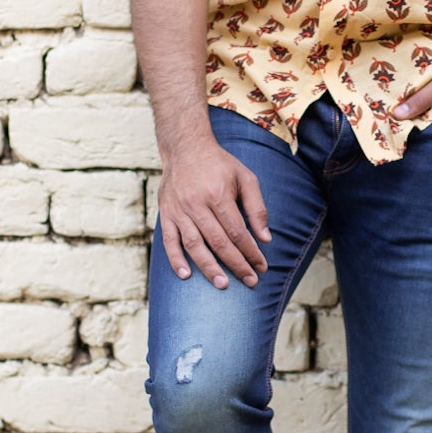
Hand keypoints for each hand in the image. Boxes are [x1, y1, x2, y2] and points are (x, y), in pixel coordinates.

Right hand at [159, 134, 271, 287]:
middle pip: (218, 242)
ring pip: (194, 245)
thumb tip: (265, 239)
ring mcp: (179, 210)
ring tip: (222, 284)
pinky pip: (169, 241)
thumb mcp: (246, 177)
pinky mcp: (166, 214)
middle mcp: (196, 204)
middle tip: (250, 281)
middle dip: (236, 264)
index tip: (261, 267)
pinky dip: (175, 259)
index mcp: (218, 193)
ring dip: (209, 267)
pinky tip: (186, 275)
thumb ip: (256, 207)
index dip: (251, 252)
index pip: (237, 231)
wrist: (185, 148)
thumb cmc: (220, 165)